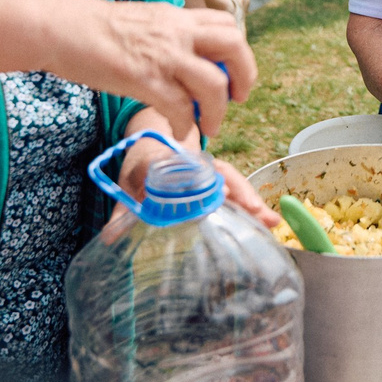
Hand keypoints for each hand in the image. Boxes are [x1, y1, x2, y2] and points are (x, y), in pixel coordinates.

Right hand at [83, 0, 252, 134]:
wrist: (62, 27)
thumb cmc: (95, 28)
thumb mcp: (144, 21)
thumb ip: (168, 36)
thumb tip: (184, 59)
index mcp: (177, 17)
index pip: (227, 25)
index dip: (238, 52)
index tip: (233, 74)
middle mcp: (177, 32)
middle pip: (233, 47)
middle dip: (244, 76)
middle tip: (238, 98)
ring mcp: (163, 55)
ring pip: (213, 83)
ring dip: (217, 110)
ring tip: (209, 126)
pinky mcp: (144, 78)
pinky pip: (179, 107)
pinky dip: (185, 124)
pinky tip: (179, 132)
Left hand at [119, 127, 267, 219]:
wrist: (152, 144)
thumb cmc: (141, 165)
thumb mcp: (128, 183)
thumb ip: (122, 211)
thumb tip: (110, 237)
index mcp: (175, 159)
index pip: (196, 167)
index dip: (210, 178)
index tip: (224, 190)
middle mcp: (198, 163)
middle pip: (224, 174)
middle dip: (243, 194)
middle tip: (259, 214)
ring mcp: (211, 172)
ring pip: (236, 183)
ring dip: (253, 203)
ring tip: (271, 222)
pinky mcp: (219, 183)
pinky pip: (238, 192)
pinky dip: (252, 207)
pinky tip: (268, 223)